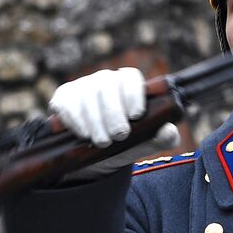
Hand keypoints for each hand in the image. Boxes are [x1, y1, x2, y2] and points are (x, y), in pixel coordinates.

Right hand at [50, 67, 179, 177]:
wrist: (95, 156)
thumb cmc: (126, 142)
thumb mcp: (145, 142)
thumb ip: (162, 137)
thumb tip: (169, 130)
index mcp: (128, 85)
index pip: (130, 77)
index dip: (133, 94)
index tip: (136, 115)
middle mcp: (105, 80)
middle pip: (107, 85)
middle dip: (113, 112)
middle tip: (119, 135)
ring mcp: (82, 86)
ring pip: (86, 95)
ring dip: (95, 121)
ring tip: (103, 141)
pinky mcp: (64, 97)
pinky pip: (67, 102)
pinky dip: (76, 119)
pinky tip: (84, 133)